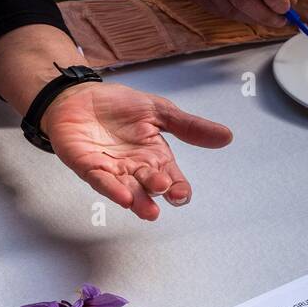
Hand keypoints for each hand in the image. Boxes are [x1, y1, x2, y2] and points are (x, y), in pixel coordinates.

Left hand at [42, 82, 231, 219]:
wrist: (81, 96)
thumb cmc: (118, 107)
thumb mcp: (160, 111)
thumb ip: (189, 126)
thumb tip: (226, 136)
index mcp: (154, 156)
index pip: (172, 177)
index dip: (177, 187)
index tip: (182, 193)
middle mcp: (134, 168)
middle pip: (150, 186)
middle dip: (158, 192)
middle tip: (167, 192)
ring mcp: (111, 170)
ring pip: (127, 190)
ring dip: (137, 201)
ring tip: (148, 210)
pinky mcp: (88, 167)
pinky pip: (101, 181)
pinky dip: (112, 189)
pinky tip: (122, 197)